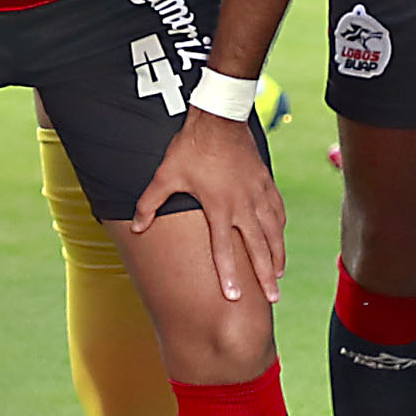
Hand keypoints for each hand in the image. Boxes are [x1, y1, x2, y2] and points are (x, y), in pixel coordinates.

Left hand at [130, 109, 283, 303]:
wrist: (220, 117)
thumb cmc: (191, 147)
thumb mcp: (165, 175)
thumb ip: (149, 204)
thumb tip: (135, 227)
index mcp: (218, 208)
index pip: (223, 251)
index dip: (229, 276)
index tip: (234, 298)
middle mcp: (242, 205)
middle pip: (258, 248)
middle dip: (266, 276)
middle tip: (273, 298)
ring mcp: (257, 193)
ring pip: (273, 232)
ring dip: (277, 255)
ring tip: (279, 274)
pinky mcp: (266, 182)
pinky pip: (277, 211)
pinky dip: (280, 228)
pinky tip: (280, 237)